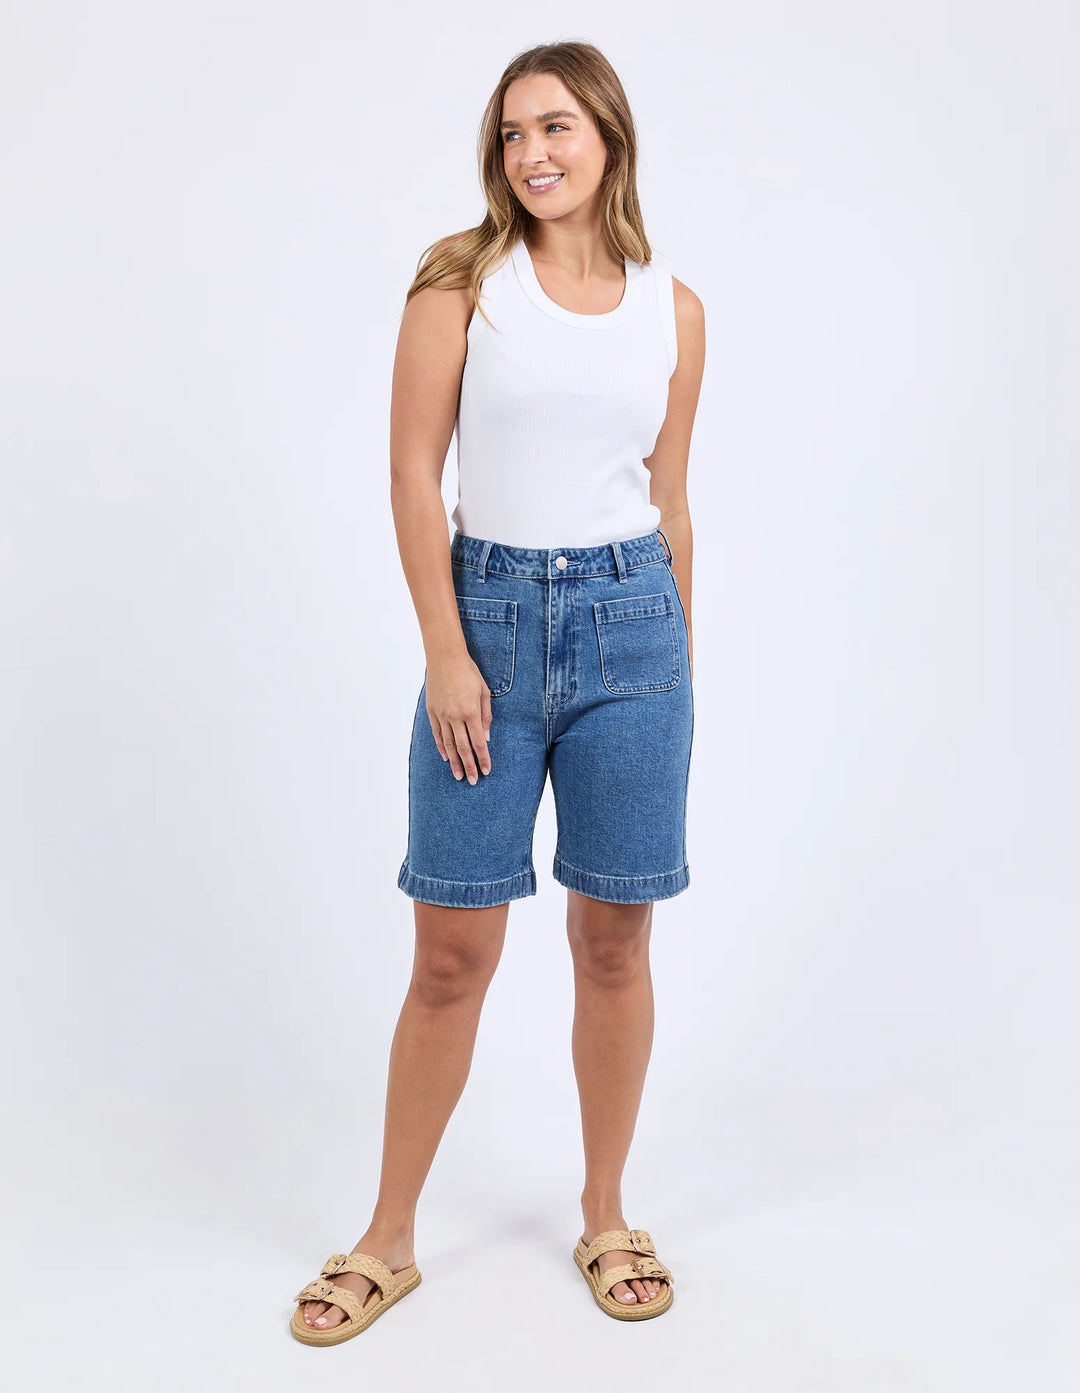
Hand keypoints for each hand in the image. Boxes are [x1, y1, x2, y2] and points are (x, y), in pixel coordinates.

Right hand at [425, 653, 492, 784]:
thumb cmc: (468, 672)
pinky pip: (437, 734)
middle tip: (473, 780)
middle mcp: (455, 716)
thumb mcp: (484, 691)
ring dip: (454, 762)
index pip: (478, 742)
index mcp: (471, 712)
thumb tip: (485, 737)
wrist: (444, 658)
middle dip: (469, 766)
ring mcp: (441, 715)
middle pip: (463, 748)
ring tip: (458, 776)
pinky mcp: (432, 711)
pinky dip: (441, 747)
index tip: (486, 770)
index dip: (483, 758)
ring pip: (448, 744)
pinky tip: (446, 757)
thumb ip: (486, 715)